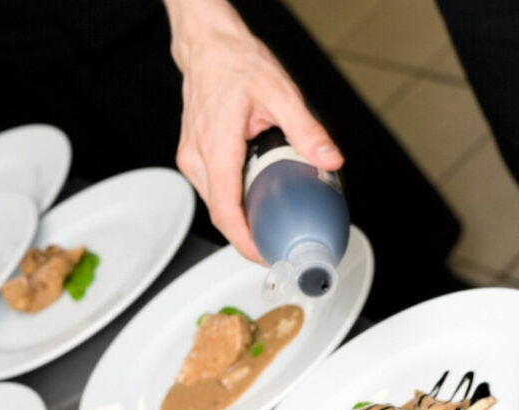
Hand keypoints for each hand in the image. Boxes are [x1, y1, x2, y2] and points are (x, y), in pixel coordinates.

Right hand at [165, 0, 342, 262]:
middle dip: (248, 235)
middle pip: (220, 213)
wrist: (209, 46)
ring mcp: (190, 156)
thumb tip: (328, 159)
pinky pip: (211, 189)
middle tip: (278, 244)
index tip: (265, 254)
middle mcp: (197, 156)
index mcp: (217, 145)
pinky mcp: (191, 155)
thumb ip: (306, 129)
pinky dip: (232, 200)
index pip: (226, 210)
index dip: (245, 241)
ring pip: (214, 203)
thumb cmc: (235, 63)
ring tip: (270, 222)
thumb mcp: (281, 92)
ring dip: (240, 217)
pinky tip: (254, 197)